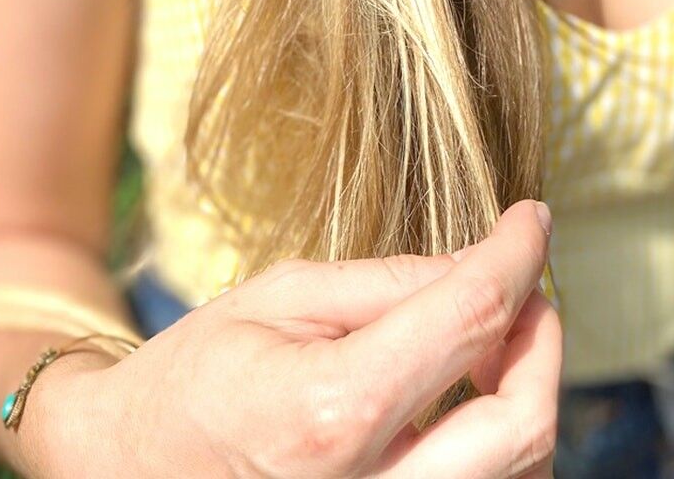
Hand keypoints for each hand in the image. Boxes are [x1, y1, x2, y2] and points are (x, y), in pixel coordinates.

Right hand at [22, 200, 559, 477]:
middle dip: (540, 338)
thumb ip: (388, 282)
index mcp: (333, 409)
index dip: (515, 256)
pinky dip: (497, 437)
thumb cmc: (198, 373)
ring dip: (524, 389)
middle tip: (522, 286)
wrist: (132, 466)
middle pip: (522, 423)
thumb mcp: (282, 297)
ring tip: (483, 336)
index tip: (531, 220)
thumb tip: (481, 265)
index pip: (468, 317)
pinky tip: (460, 394)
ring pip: (518, 470)